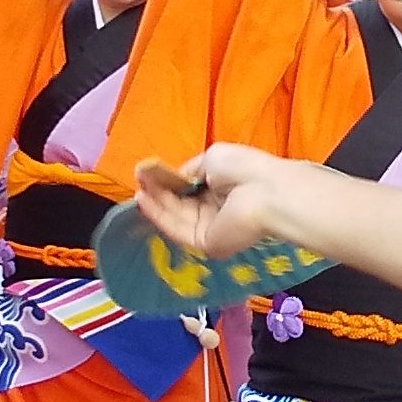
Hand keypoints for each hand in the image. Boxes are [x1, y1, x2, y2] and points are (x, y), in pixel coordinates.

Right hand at [133, 142, 296, 262]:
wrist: (265, 192)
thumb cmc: (244, 168)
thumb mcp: (213, 158)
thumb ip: (190, 170)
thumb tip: (175, 177)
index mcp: (223, 187)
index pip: (191, 188)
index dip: (169, 181)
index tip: (148, 171)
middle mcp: (217, 209)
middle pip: (181, 204)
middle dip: (159, 192)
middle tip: (139, 179)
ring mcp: (211, 229)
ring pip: (176, 217)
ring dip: (155, 203)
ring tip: (137, 189)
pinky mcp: (206, 243)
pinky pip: (178, 230)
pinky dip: (159, 216)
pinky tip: (143, 201)